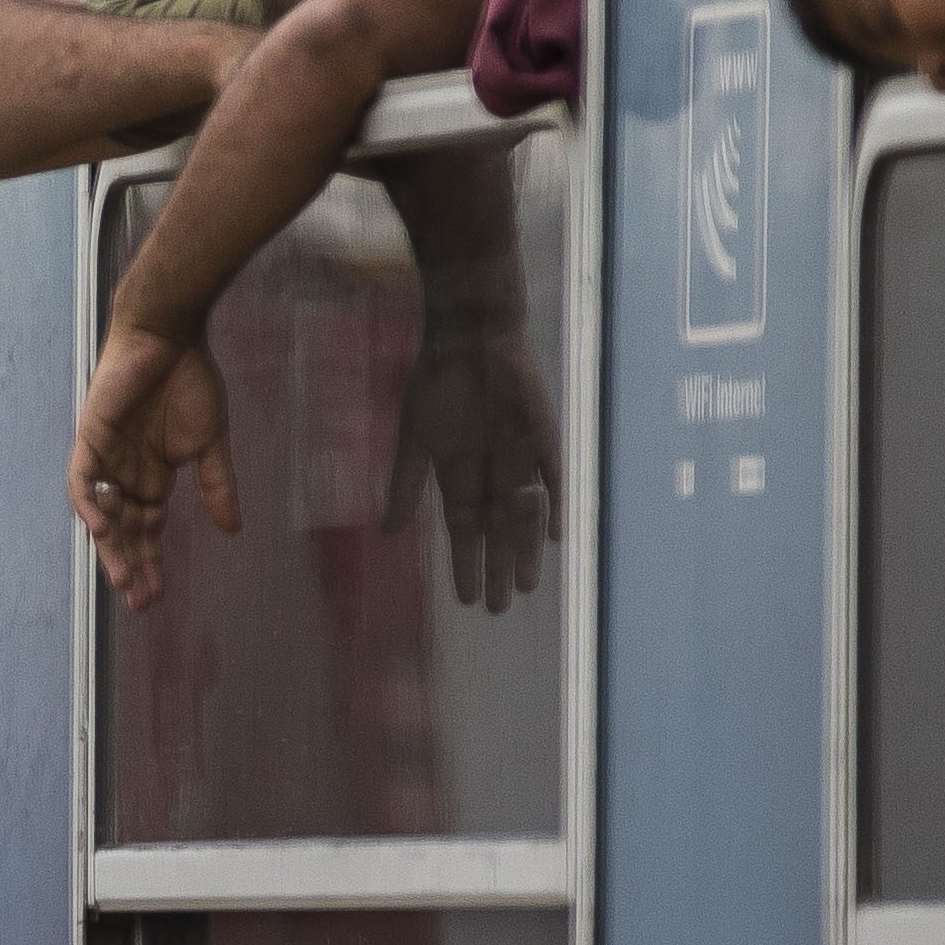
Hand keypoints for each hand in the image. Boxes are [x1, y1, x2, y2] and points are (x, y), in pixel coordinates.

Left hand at [72, 327, 235, 606]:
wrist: (170, 336)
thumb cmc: (190, 381)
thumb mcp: (210, 443)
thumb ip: (217, 486)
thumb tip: (233, 530)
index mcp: (152, 477)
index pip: (147, 532)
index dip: (150, 564)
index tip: (157, 597)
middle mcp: (125, 474)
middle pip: (123, 531)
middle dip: (130, 566)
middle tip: (139, 601)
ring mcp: (106, 457)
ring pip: (101, 513)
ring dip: (110, 546)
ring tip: (122, 579)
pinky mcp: (91, 437)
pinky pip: (82, 479)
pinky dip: (89, 503)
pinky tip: (101, 528)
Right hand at [389, 329, 559, 611]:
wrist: (470, 337)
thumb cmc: (435, 384)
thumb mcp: (414, 439)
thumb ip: (406, 486)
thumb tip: (386, 532)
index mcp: (458, 475)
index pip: (464, 532)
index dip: (466, 565)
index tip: (466, 600)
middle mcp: (491, 473)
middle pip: (497, 532)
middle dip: (498, 568)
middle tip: (501, 607)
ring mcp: (520, 458)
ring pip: (525, 515)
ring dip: (526, 548)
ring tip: (527, 584)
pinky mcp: (545, 438)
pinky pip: (554, 478)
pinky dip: (555, 505)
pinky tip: (557, 535)